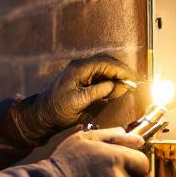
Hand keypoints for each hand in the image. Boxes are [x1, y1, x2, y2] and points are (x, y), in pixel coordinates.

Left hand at [14, 54, 135, 141]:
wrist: (41, 114)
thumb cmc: (57, 109)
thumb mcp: (80, 102)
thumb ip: (99, 92)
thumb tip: (117, 85)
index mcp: (78, 68)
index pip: (105, 63)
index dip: (121, 70)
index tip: (133, 78)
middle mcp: (80, 66)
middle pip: (106, 62)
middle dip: (121, 70)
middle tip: (134, 81)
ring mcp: (80, 72)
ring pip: (103, 67)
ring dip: (116, 74)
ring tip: (127, 84)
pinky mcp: (80, 79)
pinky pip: (98, 74)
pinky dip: (109, 79)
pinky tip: (116, 87)